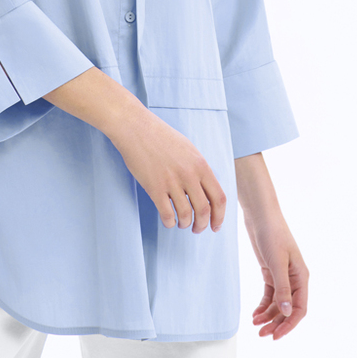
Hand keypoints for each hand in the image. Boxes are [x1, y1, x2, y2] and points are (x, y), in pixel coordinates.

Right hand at [110, 110, 226, 233]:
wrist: (136, 128)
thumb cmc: (161, 137)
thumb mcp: (189, 150)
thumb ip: (199, 169)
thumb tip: (206, 191)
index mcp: (201, 165)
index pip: (219, 198)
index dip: (220, 216)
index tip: (216, 226)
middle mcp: (189, 174)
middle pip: (204, 210)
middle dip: (202, 225)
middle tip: (198, 229)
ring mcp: (171, 181)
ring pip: (185, 215)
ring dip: (185, 224)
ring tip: (182, 224)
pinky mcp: (154, 187)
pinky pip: (166, 214)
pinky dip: (169, 222)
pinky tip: (168, 220)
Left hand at [243, 206, 308, 339]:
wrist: (260, 216)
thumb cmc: (272, 234)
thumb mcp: (277, 262)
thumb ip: (282, 288)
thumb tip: (287, 313)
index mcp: (301, 277)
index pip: (299, 308)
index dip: (289, 324)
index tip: (276, 335)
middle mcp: (294, 279)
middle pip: (288, 309)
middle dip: (276, 323)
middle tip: (262, 334)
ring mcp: (282, 276)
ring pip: (278, 304)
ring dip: (268, 316)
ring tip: (255, 325)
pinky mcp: (271, 272)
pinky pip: (270, 295)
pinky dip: (263, 306)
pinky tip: (255, 314)